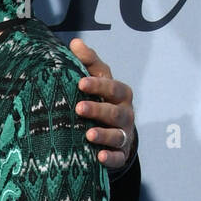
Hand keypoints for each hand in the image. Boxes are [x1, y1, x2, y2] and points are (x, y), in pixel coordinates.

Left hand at [69, 38, 135, 169]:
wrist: (112, 131)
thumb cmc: (100, 99)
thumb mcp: (96, 79)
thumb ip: (88, 62)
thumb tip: (75, 42)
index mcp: (119, 94)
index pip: (112, 87)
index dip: (98, 85)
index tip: (80, 83)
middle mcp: (125, 114)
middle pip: (115, 112)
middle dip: (98, 110)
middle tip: (79, 108)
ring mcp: (124, 135)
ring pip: (118, 135)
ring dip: (104, 135)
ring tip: (88, 135)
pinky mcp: (120, 154)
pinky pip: (118, 157)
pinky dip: (110, 157)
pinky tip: (99, 156)